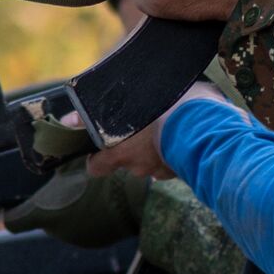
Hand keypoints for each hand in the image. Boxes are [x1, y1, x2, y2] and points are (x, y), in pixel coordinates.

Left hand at [64, 82, 239, 179]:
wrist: (205, 124)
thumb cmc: (162, 108)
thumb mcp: (126, 102)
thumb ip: (94, 113)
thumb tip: (68, 120)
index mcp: (119, 153)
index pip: (97, 168)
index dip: (97, 161)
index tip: (98, 152)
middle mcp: (138, 167)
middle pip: (128, 163)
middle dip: (133, 150)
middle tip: (142, 129)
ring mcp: (163, 171)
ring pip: (153, 164)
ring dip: (156, 151)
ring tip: (165, 129)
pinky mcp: (185, 170)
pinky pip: (175, 163)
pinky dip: (176, 153)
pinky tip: (183, 135)